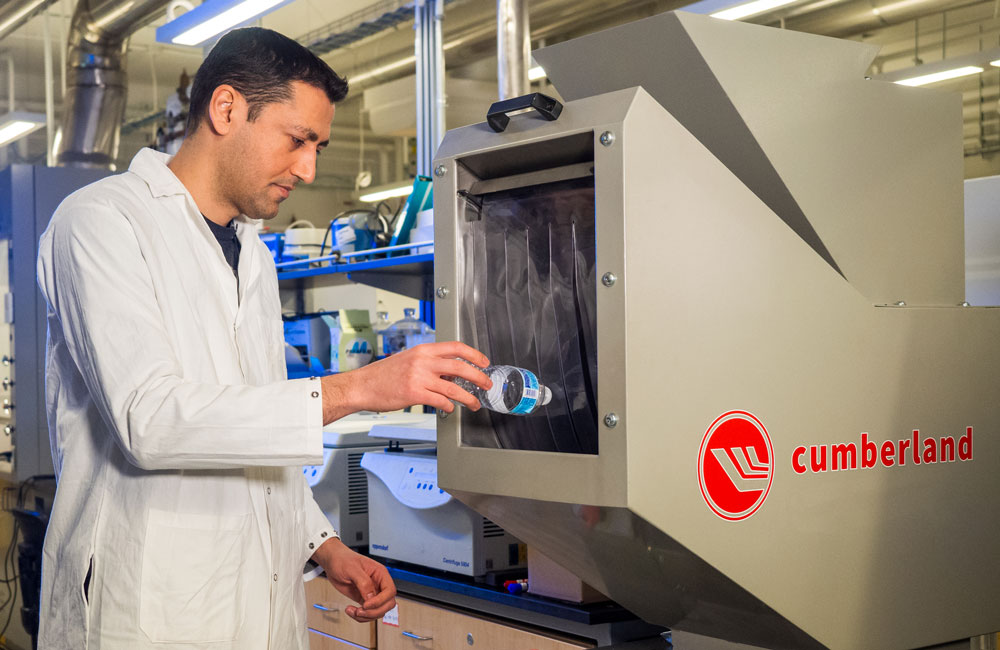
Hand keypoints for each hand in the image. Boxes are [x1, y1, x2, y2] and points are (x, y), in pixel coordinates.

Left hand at [311, 537, 396, 621]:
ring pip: (378, 611)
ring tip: (353, 611)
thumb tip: (371, 596)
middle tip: (360, 611)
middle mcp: (378, 584)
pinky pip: (368, 613)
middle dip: (374, 611)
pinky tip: (351, 611)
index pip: (390, 591)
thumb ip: (363, 582)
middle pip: (387, 604)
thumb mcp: (352, 568)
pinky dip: (360, 616)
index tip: (367, 604)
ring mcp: (371, 593)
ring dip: (366, 616)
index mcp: (380, 573)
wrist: (333, 562)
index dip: (380, 600)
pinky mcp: (363, 599)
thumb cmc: (343, 559)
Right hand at [319, 341, 491, 423]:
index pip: (455, 347)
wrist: (362, 385)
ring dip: (468, 397)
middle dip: (478, 376)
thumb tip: (450, 371)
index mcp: (423, 350)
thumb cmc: (383, 375)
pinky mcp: (414, 393)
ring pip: (453, 387)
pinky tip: (450, 408)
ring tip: (474, 403)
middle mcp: (422, 361)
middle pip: (460, 366)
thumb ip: (429, 363)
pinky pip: (440, 400)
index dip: (474, 354)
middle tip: (486, 384)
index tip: (484, 362)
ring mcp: (419, 377)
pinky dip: (449, 406)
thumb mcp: (408, 360)